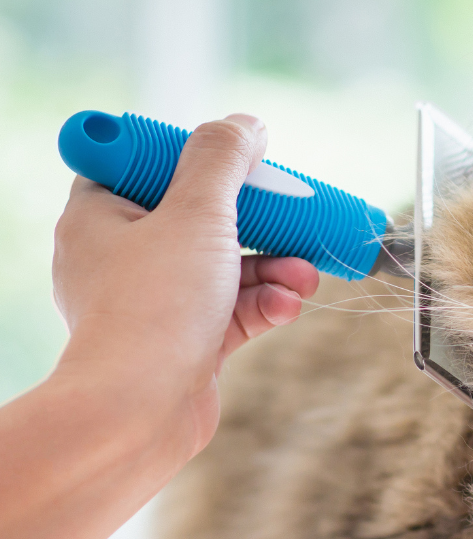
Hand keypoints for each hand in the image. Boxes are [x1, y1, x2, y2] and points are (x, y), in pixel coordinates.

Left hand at [51, 114, 318, 457]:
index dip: (193, 159)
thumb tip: (245, 125)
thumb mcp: (196, 215)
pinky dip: (264, 303)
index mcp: (100, 214)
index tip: (238, 167)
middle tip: (295, 216)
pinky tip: (289, 305)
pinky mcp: (184, 341)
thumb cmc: (154, 309)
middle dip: (259, 221)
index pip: (144, 163)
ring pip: (225, 266)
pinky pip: (233, 309)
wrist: (139, 413)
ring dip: (274, 266)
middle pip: (199, 215)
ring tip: (306, 275)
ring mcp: (154, 302)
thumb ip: (223, 161)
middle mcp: (121, 256)